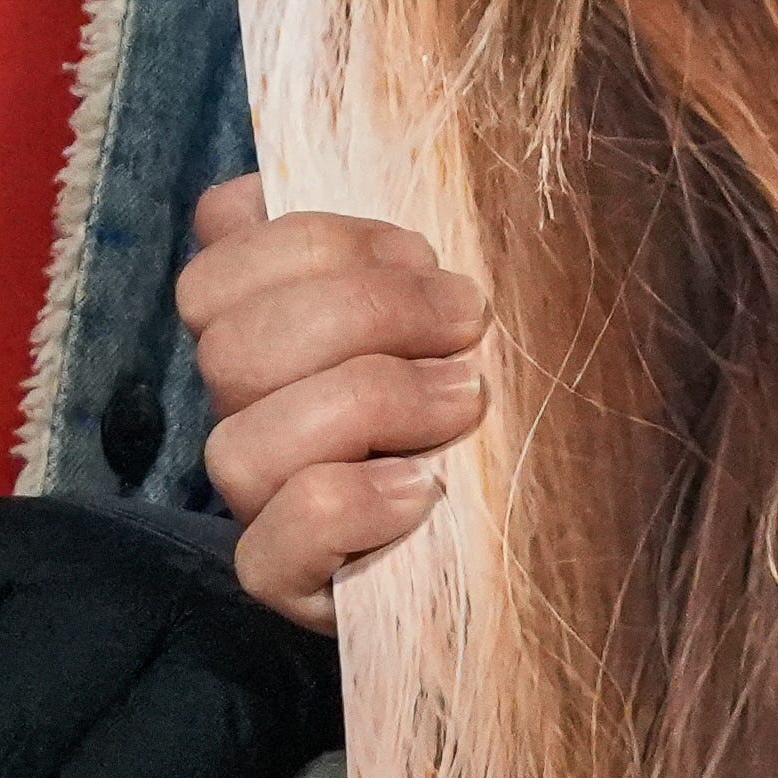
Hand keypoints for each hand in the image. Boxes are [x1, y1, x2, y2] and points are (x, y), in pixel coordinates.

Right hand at [177, 174, 487, 630]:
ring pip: (240, 447)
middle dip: (363, 314)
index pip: (217, 265)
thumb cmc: (509, 383)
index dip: (317, 243)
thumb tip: (263, 192)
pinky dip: (351, 507)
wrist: (560, 519)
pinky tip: (424, 490)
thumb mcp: (455, 294)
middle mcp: (249, 411)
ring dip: (368, 405)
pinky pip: (272, 548)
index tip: (425, 254)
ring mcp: (261, 504)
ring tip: (464, 402)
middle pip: (231, 347)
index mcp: (266, 324)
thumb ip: (376, 236)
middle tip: (467, 325)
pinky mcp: (291, 584)